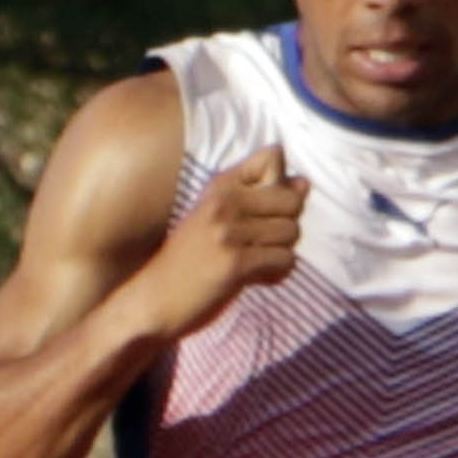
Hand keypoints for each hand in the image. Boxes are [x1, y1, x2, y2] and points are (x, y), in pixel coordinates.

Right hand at [118, 146, 306, 345]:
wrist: (152, 300)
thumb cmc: (187, 261)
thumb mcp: (214, 217)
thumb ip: (259, 197)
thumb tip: (305, 183)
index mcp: (219, 186)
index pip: (272, 157)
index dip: (281, 186)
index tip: (265, 211)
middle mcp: (224, 202)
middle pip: (291, 199)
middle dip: (286, 226)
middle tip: (263, 245)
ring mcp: (228, 232)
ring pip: (291, 232)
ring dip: (282, 253)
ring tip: (257, 264)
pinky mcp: (234, 264)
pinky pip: (284, 260)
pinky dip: (276, 273)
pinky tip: (256, 279)